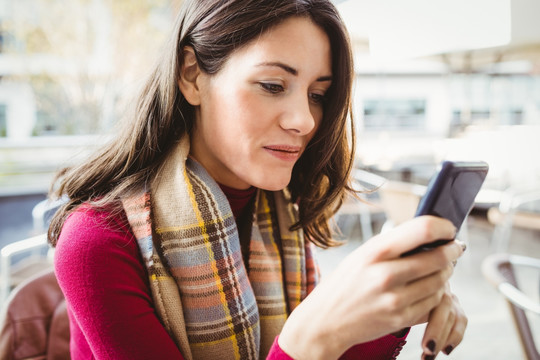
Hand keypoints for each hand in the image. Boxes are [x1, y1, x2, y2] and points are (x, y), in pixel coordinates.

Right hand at [278, 216, 464, 359]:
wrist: (325, 321)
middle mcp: (385, 274)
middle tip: (454, 248)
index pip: (423, 230)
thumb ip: (393, 245)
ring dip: (446, 272)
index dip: (444, 227)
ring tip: (440, 268)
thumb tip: (431, 235)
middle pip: (438, 257)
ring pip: (440, 281)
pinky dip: (436, 293)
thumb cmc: (345, 283)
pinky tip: (429, 288)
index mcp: (375, 251)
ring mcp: (394, 299)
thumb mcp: (362, 255)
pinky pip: (433, 302)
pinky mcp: (400, 319)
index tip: (448, 229)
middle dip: (452, 251)